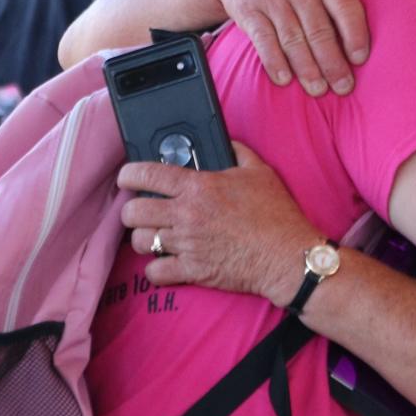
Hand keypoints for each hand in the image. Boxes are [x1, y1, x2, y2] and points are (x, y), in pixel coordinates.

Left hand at [117, 142, 323, 302]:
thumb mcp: (261, 172)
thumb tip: (227, 142)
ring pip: (140, 241)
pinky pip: (154, 272)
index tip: (128, 177)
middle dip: (133, 209)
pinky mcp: (192, 270)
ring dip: (145, 238)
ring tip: (157, 236)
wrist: (287, 256)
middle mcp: (187, 215)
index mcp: (199, 187)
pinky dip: (156, 268)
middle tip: (144, 210)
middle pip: (133, 211)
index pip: (146, 175)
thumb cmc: (277, 215)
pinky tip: (167, 261)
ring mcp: (187, 244)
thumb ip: (238, 152)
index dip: (129, 174)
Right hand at [204, 0, 403, 94]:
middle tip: (344, 87)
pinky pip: (264, 40)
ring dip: (307, 69)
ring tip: (319, 90)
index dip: (354, 33)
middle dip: (332, 61)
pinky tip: (286, 80)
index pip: (344, 4)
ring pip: (293, 38)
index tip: (361, 59)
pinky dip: (275, 62)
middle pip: (319, 28)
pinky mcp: (248, 10)